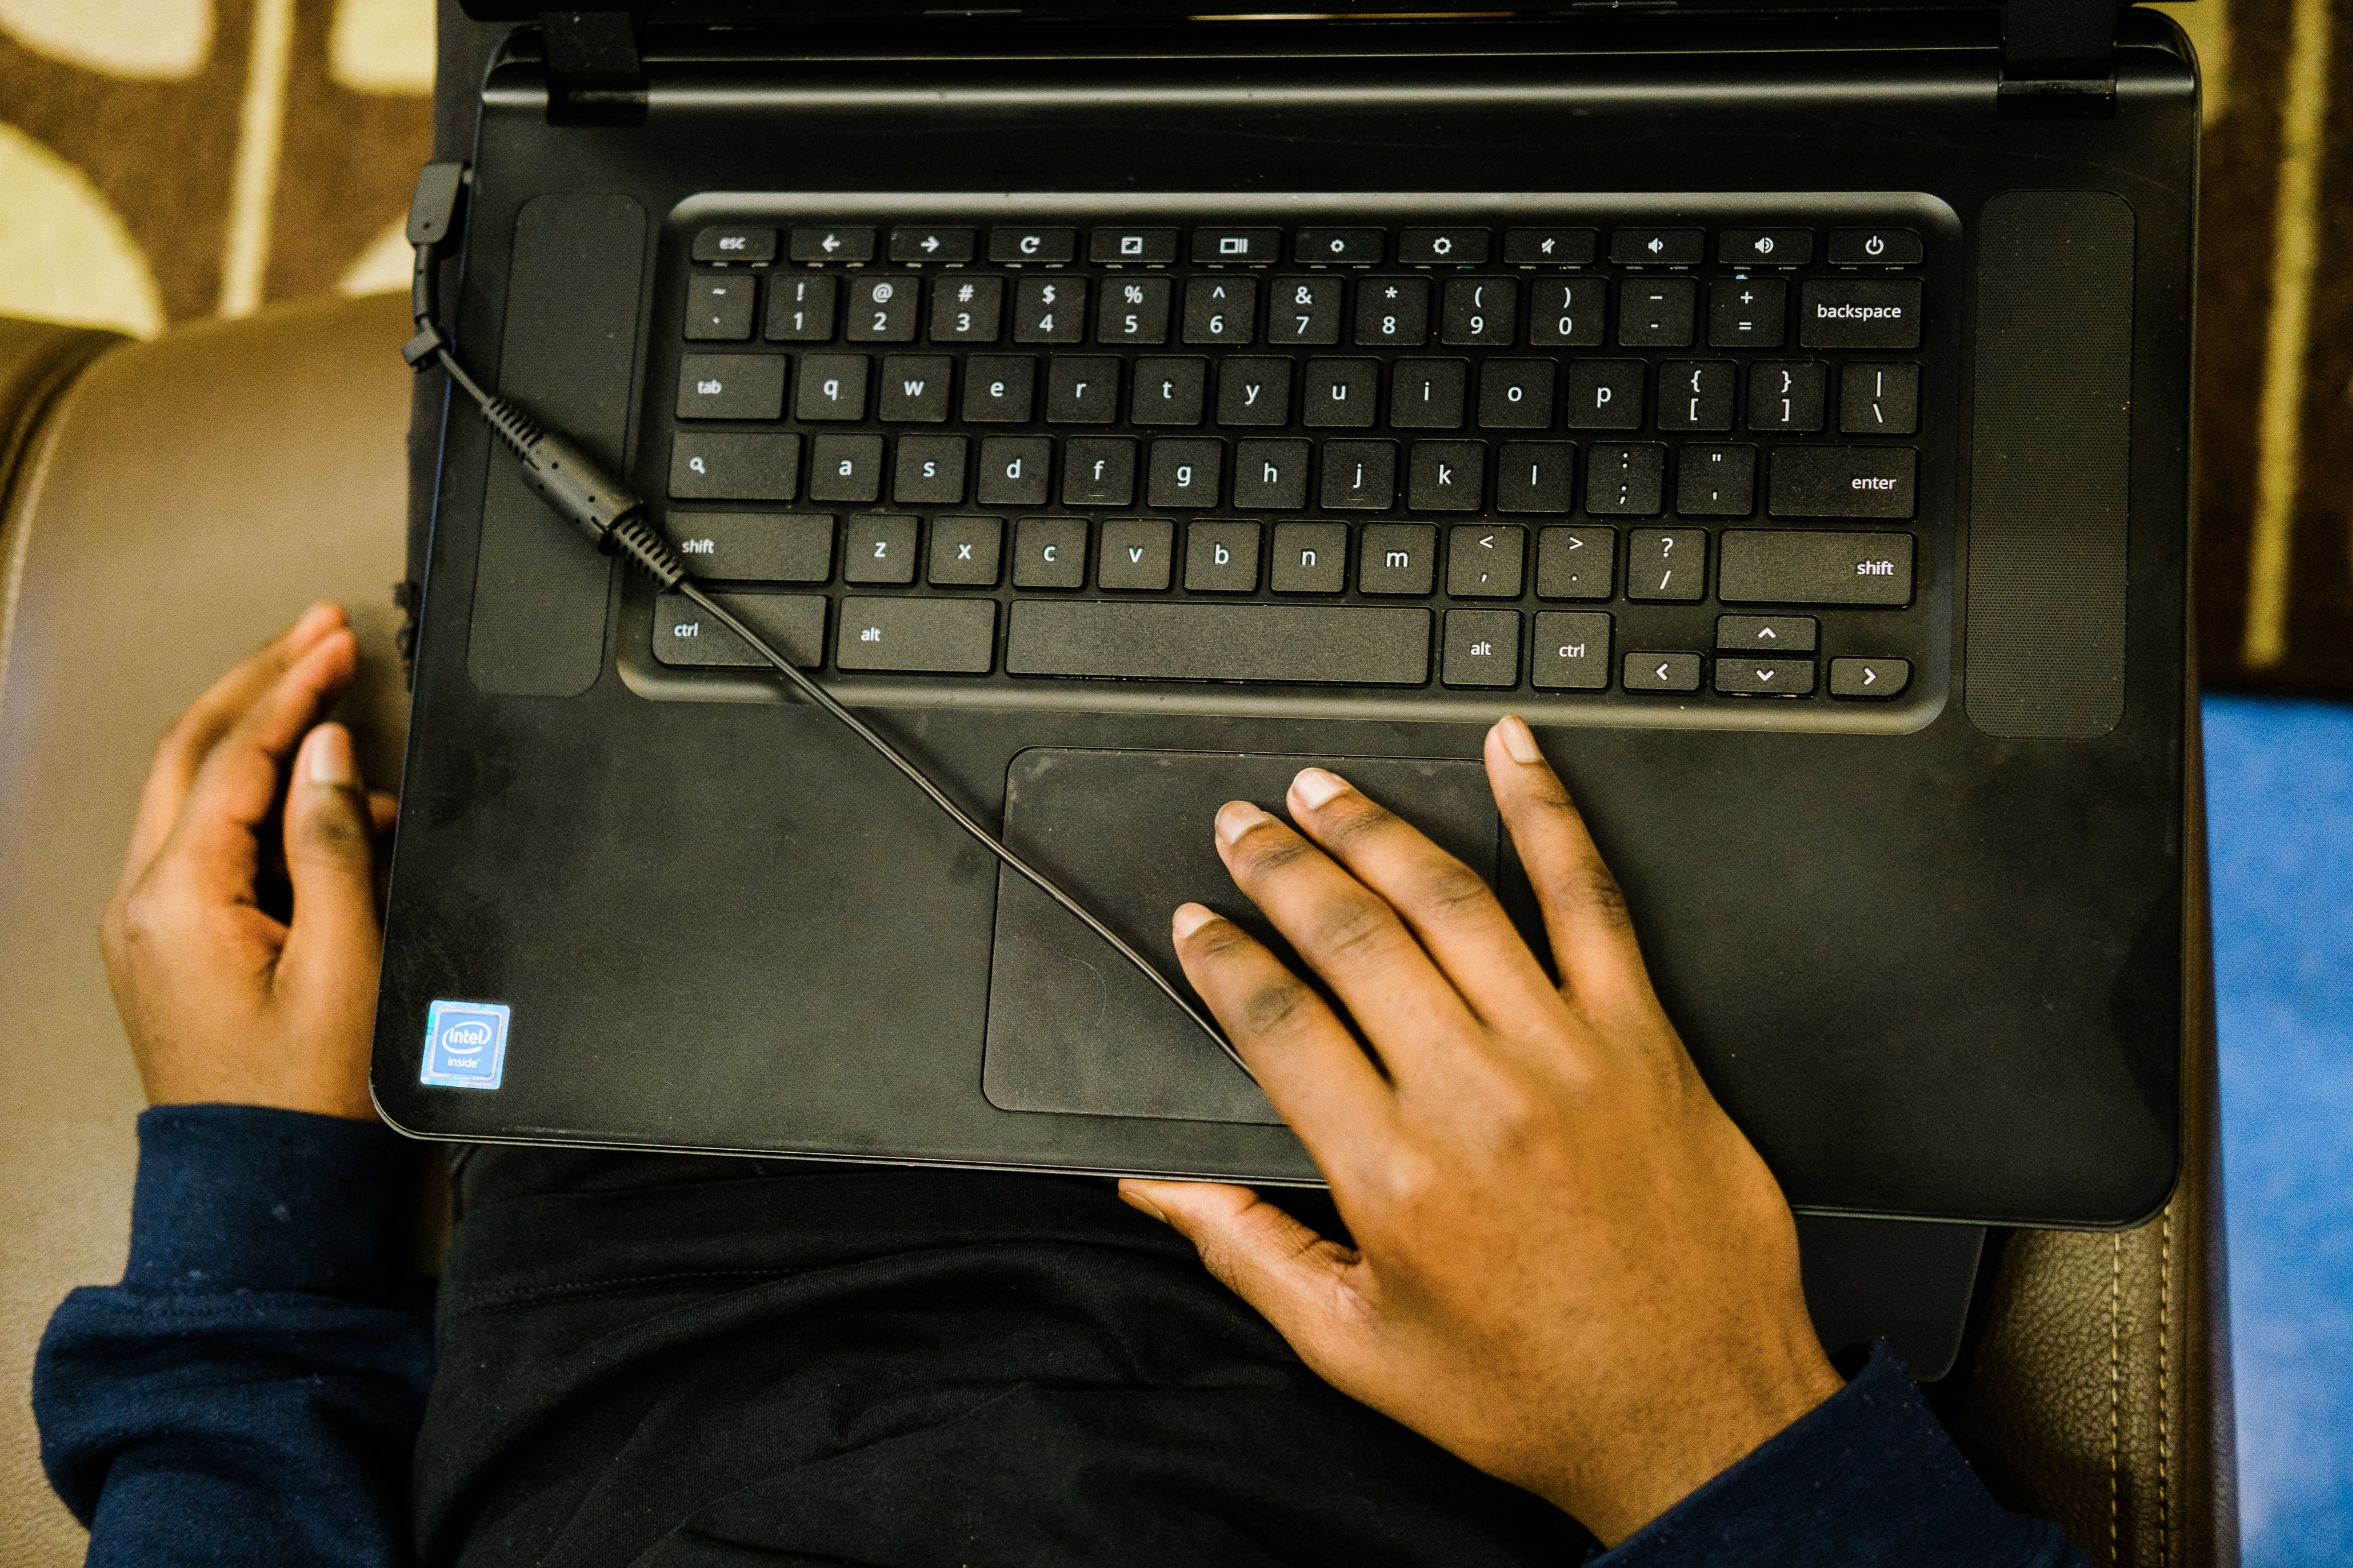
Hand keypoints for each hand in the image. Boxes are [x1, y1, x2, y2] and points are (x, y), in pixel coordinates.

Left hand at [101, 604, 394, 1119]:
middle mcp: (144, 900)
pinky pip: (209, 841)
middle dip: (259, 680)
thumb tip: (329, 755)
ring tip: (351, 739)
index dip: (293, 687)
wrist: (263, 1186)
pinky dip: (266, 809)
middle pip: (192, 749)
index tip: (336, 639)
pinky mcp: (169, 940)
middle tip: (318, 631)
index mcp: (179, 899)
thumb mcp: (346, 962)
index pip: (235, 756)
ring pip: (195, 788)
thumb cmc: (308, 1096)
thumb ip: (333, 845)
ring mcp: (148, 920)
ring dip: (266, 742)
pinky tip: (335, 820)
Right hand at [1120, 715, 1840, 1544]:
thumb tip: (1159, 1186)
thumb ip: (1246, 1250)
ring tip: (1323, 789)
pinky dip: (1549, 815)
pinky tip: (1512, 757)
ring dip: (1373, 829)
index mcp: (1391, 1172)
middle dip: (1278, 865)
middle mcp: (1473, 1095)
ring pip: (1451, 899)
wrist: (1698, 1420)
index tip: (1196, 923)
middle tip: (1240, 825)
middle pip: (1350, 935)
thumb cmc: (1536, 1392)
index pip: (1276, 1019)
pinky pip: (1590, 899)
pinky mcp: (1644, 1038)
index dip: (1221, 957)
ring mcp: (1565, 1053)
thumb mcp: (1356, 1346)